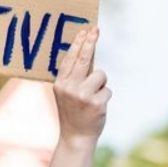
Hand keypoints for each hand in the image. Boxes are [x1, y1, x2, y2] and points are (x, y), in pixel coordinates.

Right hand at [53, 27, 109, 147]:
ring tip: (92, 98)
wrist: (75, 137)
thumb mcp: (66, 94)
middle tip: (96, 30)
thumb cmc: (73, 113)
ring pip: (100, 75)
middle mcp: (69, 88)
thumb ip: (73, 78)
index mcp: (59, 84)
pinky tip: (96, 108)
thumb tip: (86, 55)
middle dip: (90, 43)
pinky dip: (105, 97)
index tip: (85, 31)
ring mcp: (82, 96)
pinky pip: (107, 90)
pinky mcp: (96, 103)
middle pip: (83, 59)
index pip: (70, 59)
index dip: (78, 44)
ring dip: (101, 85)